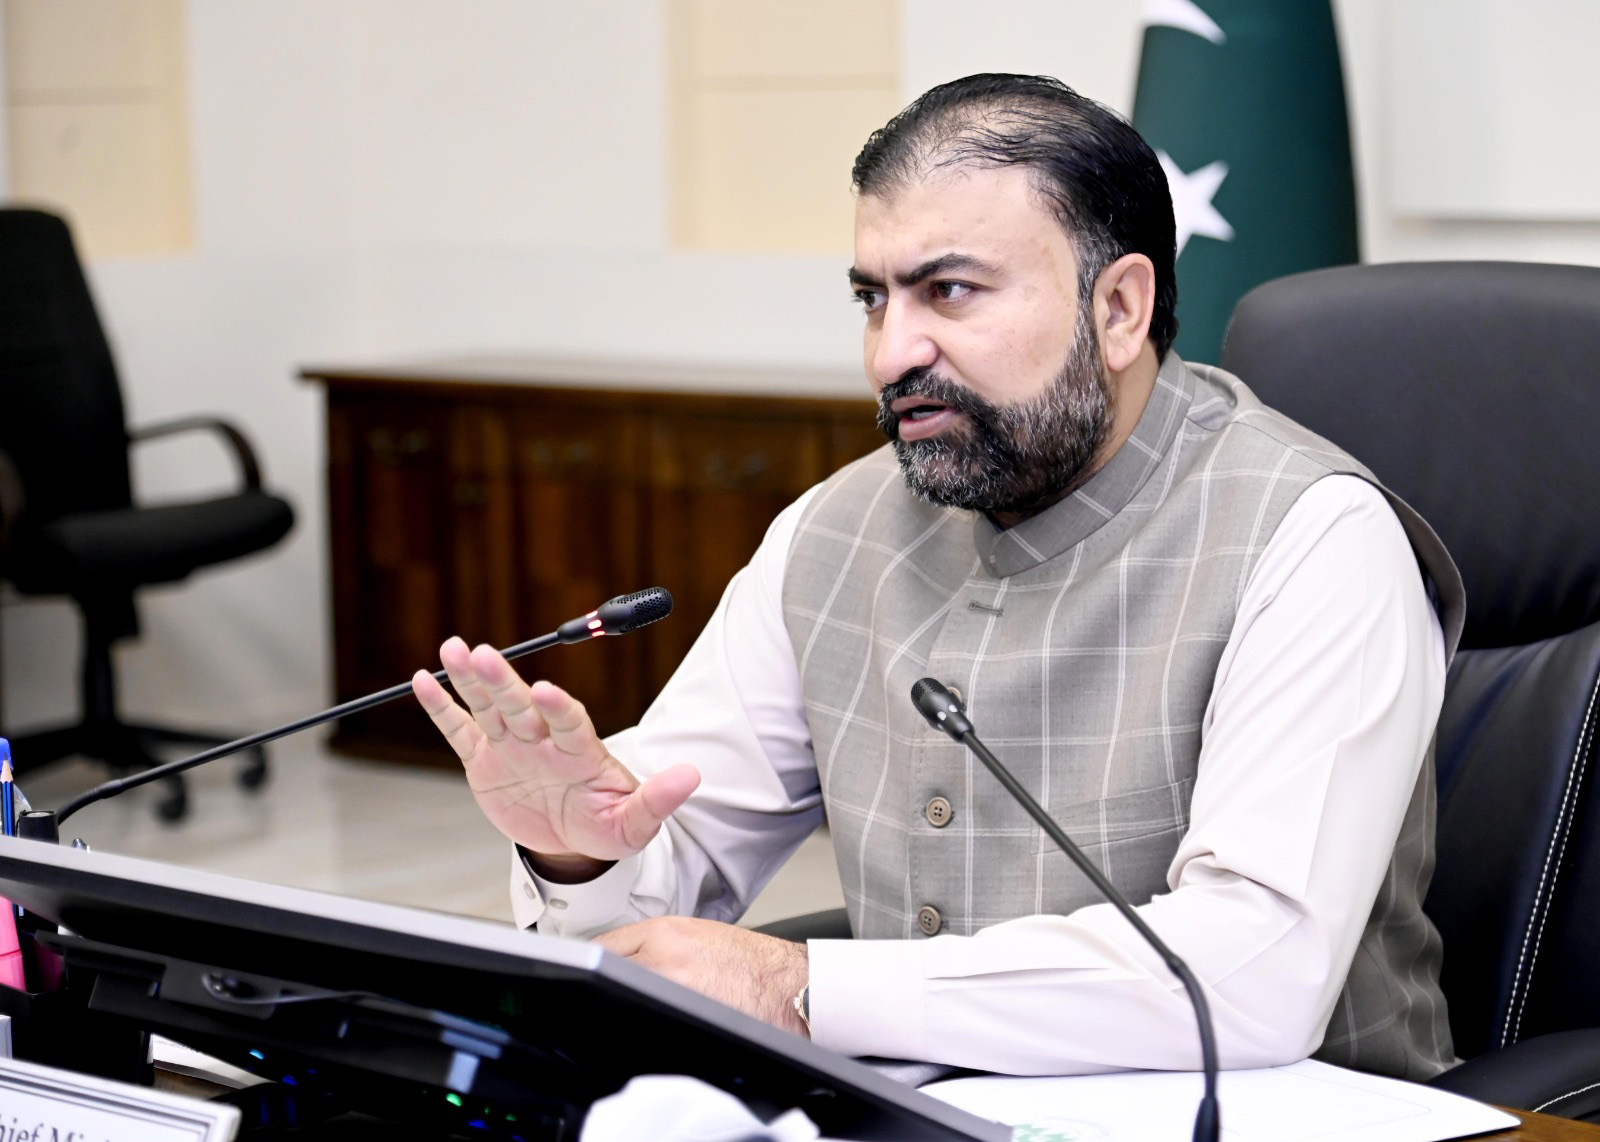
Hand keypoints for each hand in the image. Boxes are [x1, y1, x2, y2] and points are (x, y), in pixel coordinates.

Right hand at [412, 638, 700, 869]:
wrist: (574, 840)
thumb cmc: (608, 824)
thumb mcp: (635, 822)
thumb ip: (657, 799)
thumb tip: (692, 776)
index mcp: (580, 750)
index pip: (569, 721)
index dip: (558, 706)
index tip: (546, 690)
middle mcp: (543, 740)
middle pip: (521, 705)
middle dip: (503, 680)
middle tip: (483, 654)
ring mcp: (513, 746)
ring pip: (489, 707)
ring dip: (472, 680)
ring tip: (453, 650)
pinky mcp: (485, 760)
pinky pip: (460, 731)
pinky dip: (442, 708)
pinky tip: (425, 682)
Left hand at [594, 917, 809, 1035]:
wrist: (789, 987)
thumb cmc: (752, 962)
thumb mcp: (697, 935)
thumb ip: (656, 944)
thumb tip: (621, 961)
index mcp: (664, 932)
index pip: (604, 945)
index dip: (592, 961)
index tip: (586, 971)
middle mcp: (662, 958)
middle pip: (606, 973)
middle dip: (604, 983)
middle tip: (609, 993)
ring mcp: (670, 991)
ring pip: (624, 998)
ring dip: (624, 1004)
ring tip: (638, 1008)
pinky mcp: (682, 1020)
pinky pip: (646, 1023)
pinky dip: (646, 1023)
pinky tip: (658, 1023)